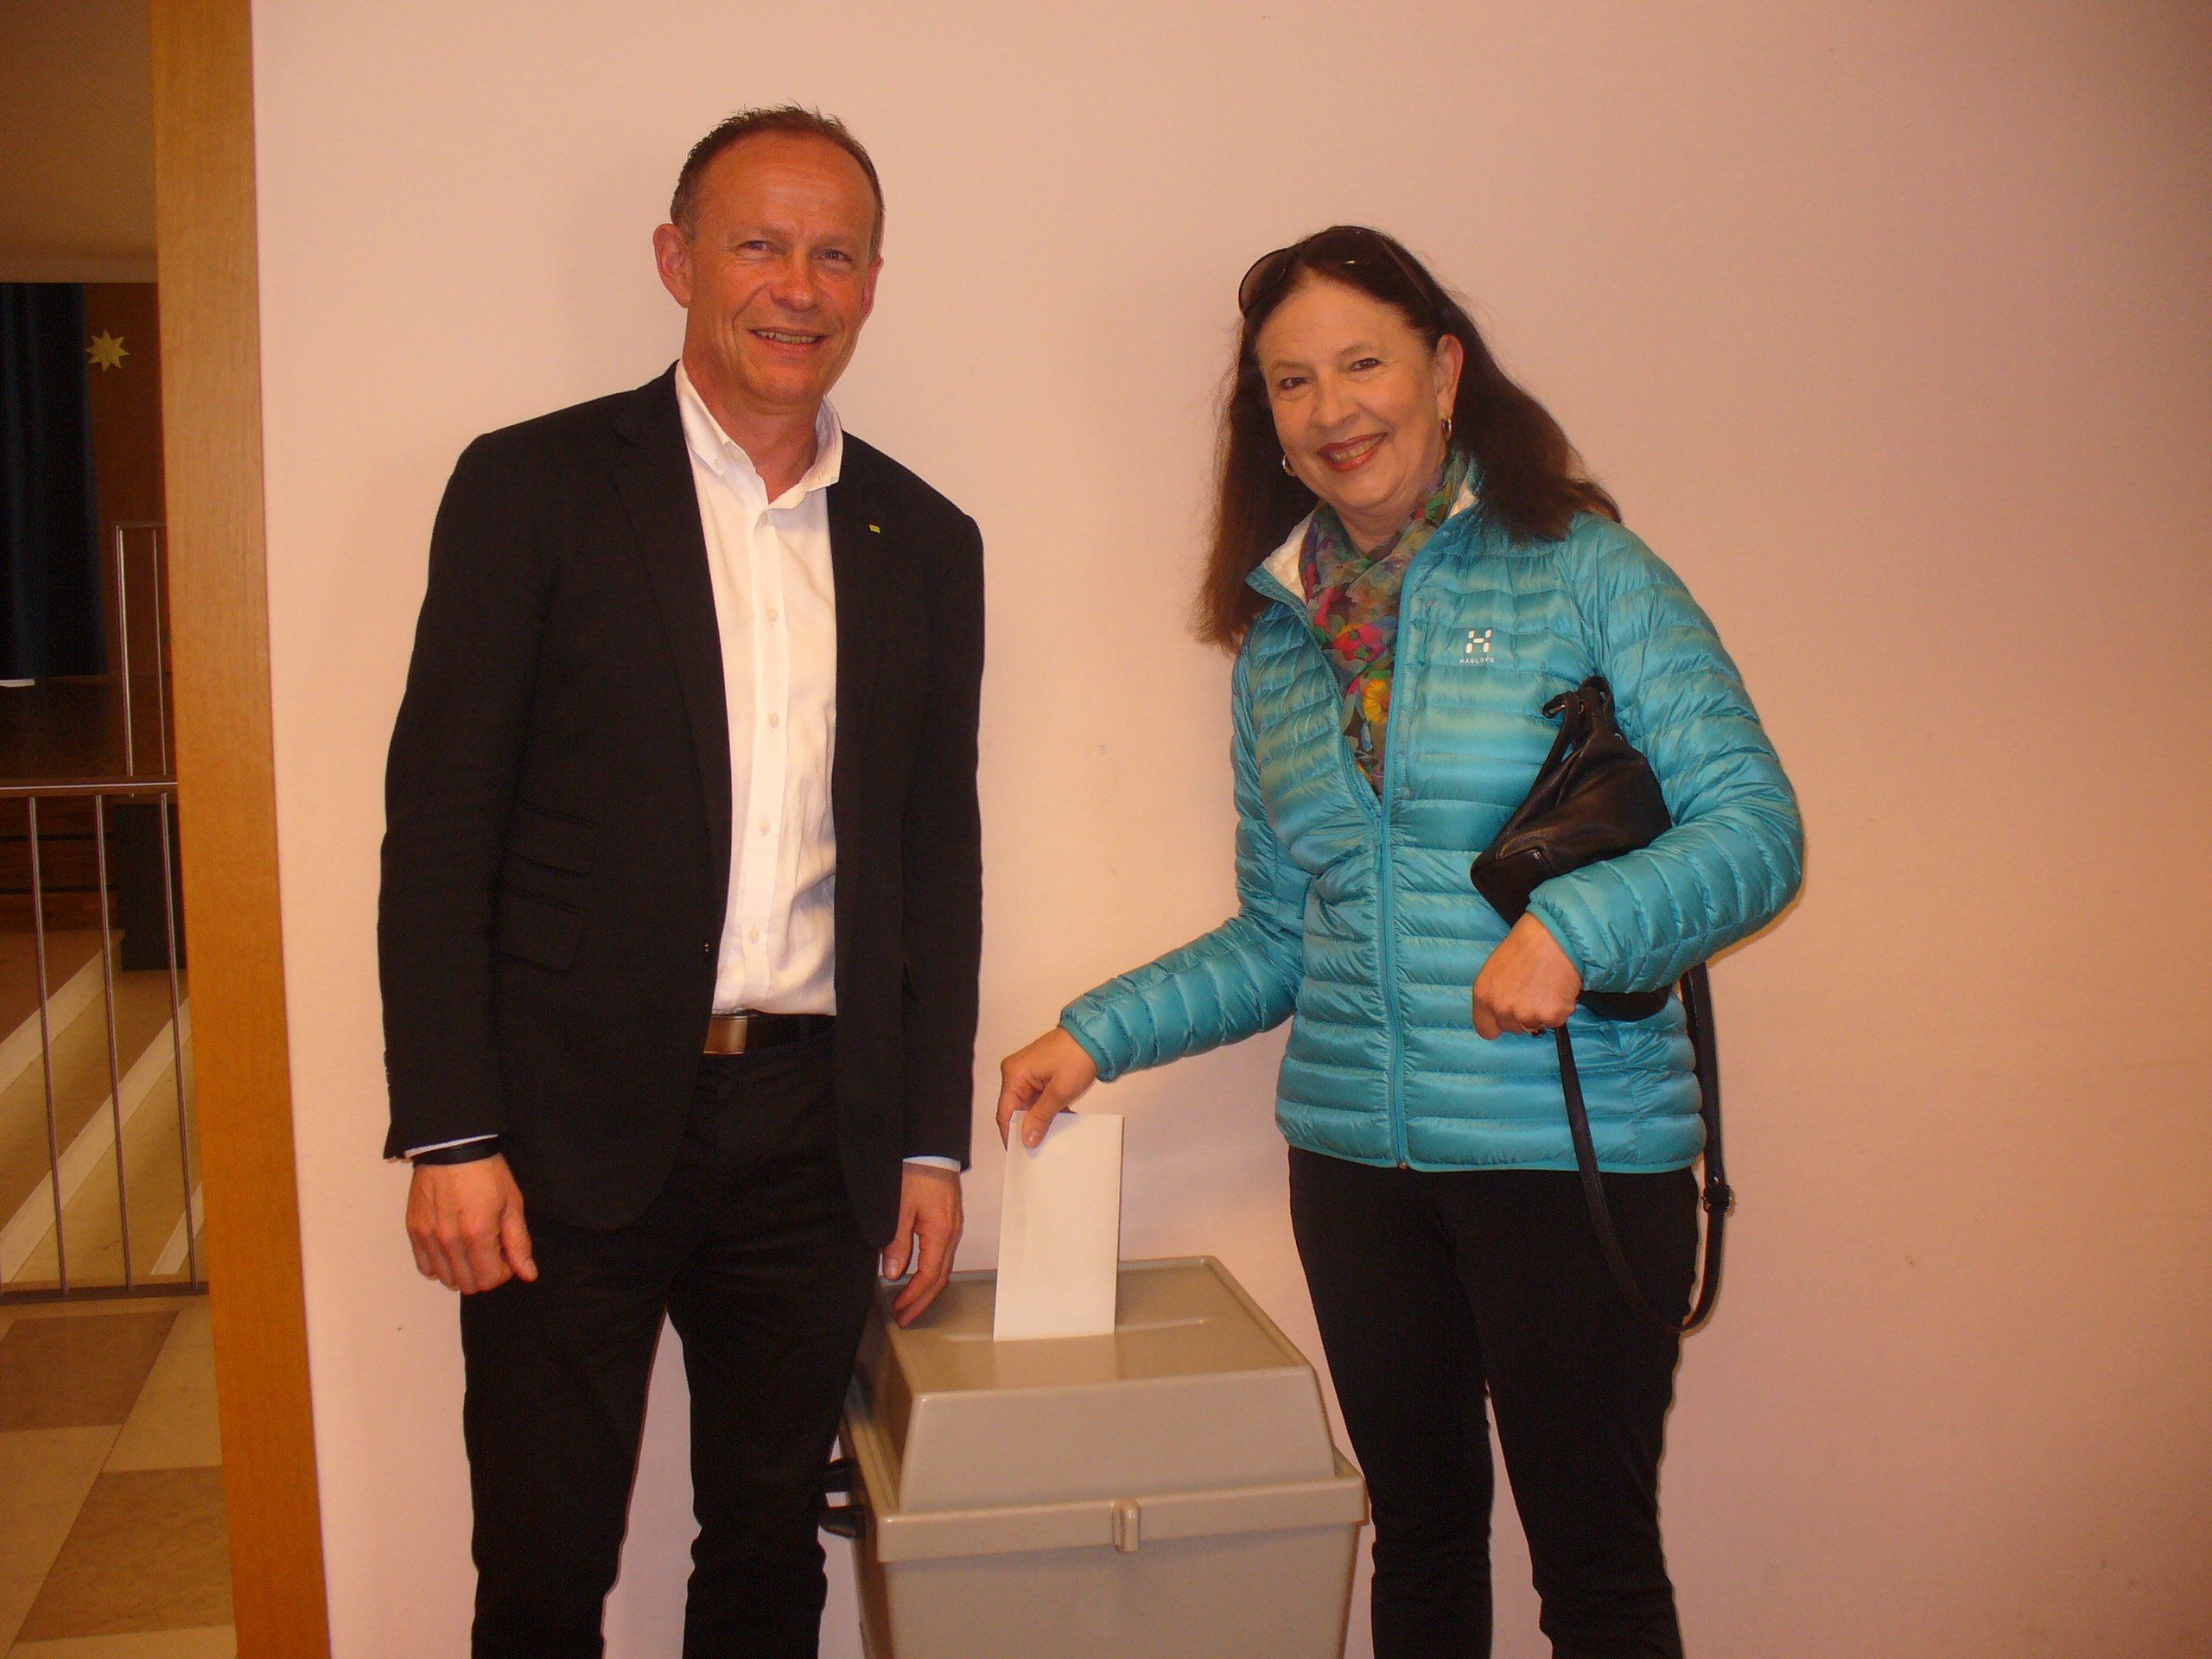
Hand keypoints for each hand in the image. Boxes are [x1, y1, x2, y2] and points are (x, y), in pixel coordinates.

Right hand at [406, 1153, 535, 1293]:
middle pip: (468, 1284)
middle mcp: (449, 1241)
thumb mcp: (512, 1204)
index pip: (490, 1280)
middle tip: (491, 1251)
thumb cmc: (485, 1171)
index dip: (504, 1272)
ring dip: (462, 1270)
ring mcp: (428, 1238)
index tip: (507, 1255)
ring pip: (446, 1278)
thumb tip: (527, 1274)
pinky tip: (451, 1248)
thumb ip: (518, 1243)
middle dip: (485, 1273)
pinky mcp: (414, 1231)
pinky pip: (424, 1266)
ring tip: (471, 1248)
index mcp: (477, 1234)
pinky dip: (439, 1264)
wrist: (452, 1147)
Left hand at [883, 1163, 962, 1325]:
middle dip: (922, 1300)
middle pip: (940, 1277)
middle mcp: (952, 1233)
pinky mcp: (949, 1221)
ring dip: (926, 1288)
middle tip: (904, 1317)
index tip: (899, 1310)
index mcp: (941, 1232)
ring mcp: (953, 1227)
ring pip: (943, 1267)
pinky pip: (943, 1254)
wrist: (931, 1148)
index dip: (913, 1296)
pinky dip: (930, 1271)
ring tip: (909, 1301)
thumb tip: (894, 1273)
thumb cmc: (916, 1172)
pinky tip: (917, 1274)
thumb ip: (897, 1242)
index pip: (929, 1275)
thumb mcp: (900, 1208)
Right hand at [996, 1027, 1098, 1148]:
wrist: (1095, 1034)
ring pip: (1028, 1105)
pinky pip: (1037, 1097)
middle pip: (1016, 1109)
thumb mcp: (1060, 1092)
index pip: (1005, 1112)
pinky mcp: (1038, 1073)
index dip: (1010, 1134)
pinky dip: (1047, 1108)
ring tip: (1054, 1135)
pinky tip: (1062, 1118)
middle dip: (1028, 1127)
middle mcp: (1016, 1072)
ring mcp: (1027, 1072)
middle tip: (1040, 1146)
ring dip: (1041, 1118)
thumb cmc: (1077, 1055)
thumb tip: (1027, 1139)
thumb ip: (1041, 1117)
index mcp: (1014, 1074)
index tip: (1020, 1152)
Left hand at [1472, 913, 1582, 1039]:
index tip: (1508, 1016)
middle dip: (1523, 1015)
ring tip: (1548, 986)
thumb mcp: (1495, 968)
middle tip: (1534, 991)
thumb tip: (1502, 1009)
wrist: (1555, 935)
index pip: (1486, 1030)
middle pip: (1513, 1028)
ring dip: (1543, 1012)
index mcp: (1483, 995)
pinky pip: (1556, 1021)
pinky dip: (1561, 1009)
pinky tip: (1560, 988)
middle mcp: (1501, 1008)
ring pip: (1536, 1025)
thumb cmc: (1525, 944)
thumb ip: (1495, 992)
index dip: (1498, 1024)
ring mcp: (1526, 1014)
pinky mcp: (1551, 1015)